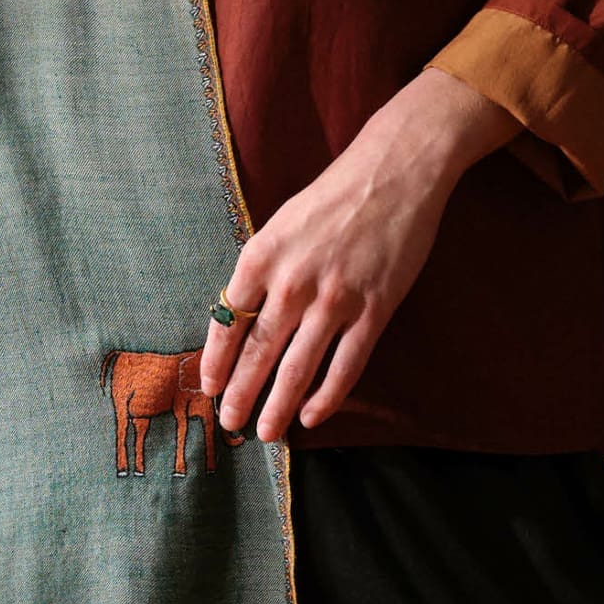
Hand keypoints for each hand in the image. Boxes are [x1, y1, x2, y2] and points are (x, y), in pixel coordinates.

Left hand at [198, 68, 523, 438]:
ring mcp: (334, 299)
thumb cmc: (334, 194)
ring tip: (267, 432)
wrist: (394, 171)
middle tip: (230, 424)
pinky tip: (314, 416)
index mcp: (261, 255)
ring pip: (297, 368)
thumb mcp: (282, 222)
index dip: (216, 361)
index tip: (209, 388)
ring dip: (279, 406)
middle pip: (258, 353)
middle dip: (240, 395)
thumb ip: (262, 269)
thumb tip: (242, 316)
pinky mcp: (373, 310)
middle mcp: (292, 281)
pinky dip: (327, 397)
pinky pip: (345, 366)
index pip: (228, 321)